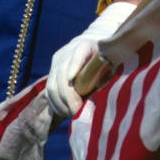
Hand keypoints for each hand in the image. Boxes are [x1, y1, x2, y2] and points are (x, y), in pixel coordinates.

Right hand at [43, 0, 136, 118]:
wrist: (94, 54)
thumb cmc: (107, 63)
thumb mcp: (110, 67)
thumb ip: (106, 77)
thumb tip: (100, 94)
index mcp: (86, 46)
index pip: (78, 54)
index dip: (74, 65)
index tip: (72, 79)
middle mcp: (68, 52)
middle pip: (62, 73)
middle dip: (68, 95)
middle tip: (77, 111)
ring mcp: (58, 63)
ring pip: (53, 85)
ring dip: (61, 103)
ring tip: (72, 114)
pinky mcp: (52, 73)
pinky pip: (49, 91)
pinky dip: (56, 104)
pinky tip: (65, 112)